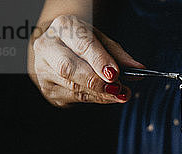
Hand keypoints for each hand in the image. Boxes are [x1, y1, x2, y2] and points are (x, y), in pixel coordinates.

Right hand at [29, 15, 143, 106]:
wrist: (59, 45)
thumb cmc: (82, 41)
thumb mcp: (102, 40)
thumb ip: (118, 55)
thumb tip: (138, 69)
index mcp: (63, 27)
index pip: (81, 44)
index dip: (98, 61)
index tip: (115, 73)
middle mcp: (47, 47)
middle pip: (69, 68)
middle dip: (95, 81)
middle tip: (118, 88)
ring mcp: (44, 70)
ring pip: (73, 87)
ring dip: (100, 94)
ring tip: (120, 94)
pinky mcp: (48, 89)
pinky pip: (74, 98)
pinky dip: (95, 99)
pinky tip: (107, 97)